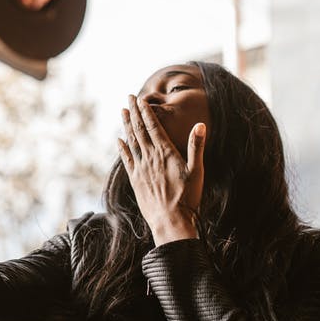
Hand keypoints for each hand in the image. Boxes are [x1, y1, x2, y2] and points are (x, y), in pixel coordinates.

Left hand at [117, 95, 205, 244]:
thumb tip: (200, 125)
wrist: (171, 222)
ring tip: (123, 112)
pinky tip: (119, 140)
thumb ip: (196, 146)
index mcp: (166, 153)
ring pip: (131, 142)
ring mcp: (141, 169)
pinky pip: (127, 160)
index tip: (140, 99)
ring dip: (127, 126)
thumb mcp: (197, 171)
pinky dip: (122, 148)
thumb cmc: (188, 197)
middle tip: (129, 98)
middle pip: (140, 130)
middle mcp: (150, 158)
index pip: (153, 127)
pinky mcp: (135, 180)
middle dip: (134, 113)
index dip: (146, 112)